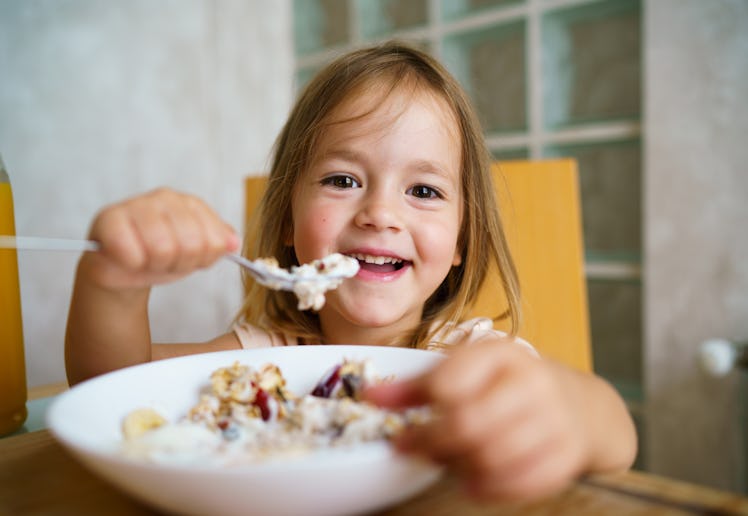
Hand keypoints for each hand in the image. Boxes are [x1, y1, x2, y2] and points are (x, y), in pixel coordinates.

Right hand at [82, 188, 238, 289]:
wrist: (123, 268)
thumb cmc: (161, 256)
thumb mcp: (198, 253)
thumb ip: (218, 244)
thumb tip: (234, 243)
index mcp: (191, 204)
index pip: (215, 241)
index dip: (203, 259)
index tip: (190, 259)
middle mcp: (166, 198)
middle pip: (190, 245)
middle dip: (179, 263)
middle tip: (165, 261)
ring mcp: (137, 204)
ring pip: (162, 248)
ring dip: (155, 264)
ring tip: (148, 259)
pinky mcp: (109, 218)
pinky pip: (131, 252)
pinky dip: (132, 263)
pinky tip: (129, 258)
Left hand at [365, 340, 592, 500]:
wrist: (575, 402)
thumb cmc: (506, 384)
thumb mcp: (465, 370)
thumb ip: (416, 385)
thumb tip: (370, 396)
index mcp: (500, 353)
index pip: (450, 382)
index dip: (418, 410)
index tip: (399, 432)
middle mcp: (531, 381)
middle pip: (469, 424)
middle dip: (433, 444)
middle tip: (414, 452)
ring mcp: (555, 418)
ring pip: (494, 456)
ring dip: (462, 467)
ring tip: (448, 462)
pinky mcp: (568, 452)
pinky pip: (525, 481)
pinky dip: (494, 488)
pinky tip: (475, 482)